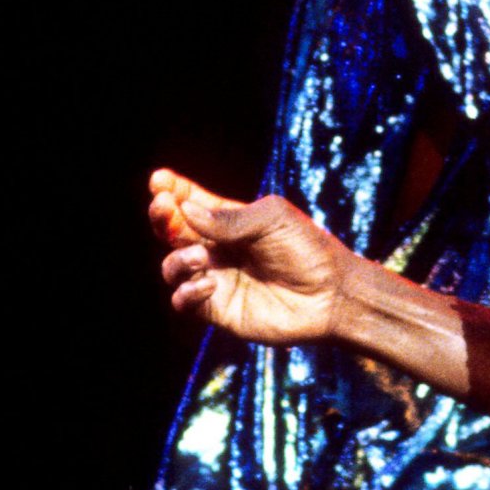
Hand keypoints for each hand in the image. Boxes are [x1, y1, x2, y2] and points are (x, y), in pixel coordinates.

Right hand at [150, 168, 350, 345]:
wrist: (331, 294)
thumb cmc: (308, 249)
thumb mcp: (271, 220)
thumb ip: (228, 218)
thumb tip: (185, 211)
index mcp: (232, 221)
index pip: (192, 202)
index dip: (172, 191)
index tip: (158, 180)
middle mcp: (219, 248)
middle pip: (173, 231)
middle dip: (162, 216)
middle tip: (163, 206)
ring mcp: (217, 278)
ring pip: (172, 267)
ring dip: (177, 258)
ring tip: (201, 256)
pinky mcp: (219, 310)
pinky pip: (183, 301)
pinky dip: (187, 292)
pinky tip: (210, 284)